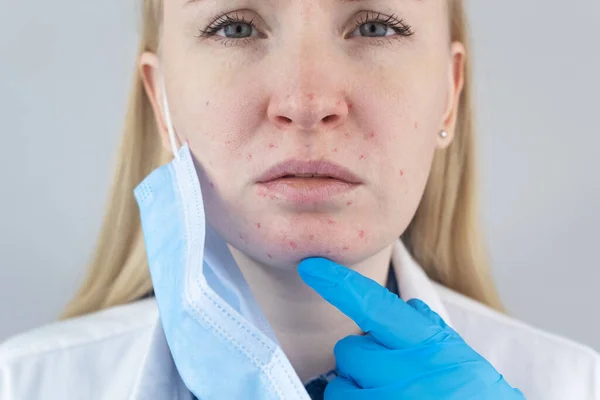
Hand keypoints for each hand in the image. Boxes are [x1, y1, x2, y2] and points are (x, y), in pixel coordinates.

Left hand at [298, 257, 525, 399]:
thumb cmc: (474, 396)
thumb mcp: (460, 358)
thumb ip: (429, 331)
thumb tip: (409, 308)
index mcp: (430, 345)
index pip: (375, 306)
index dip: (339, 284)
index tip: (311, 266)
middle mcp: (411, 373)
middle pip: (349, 351)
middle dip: (361, 361)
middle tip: (387, 375)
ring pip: (339, 387)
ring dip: (354, 390)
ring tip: (384, 396)